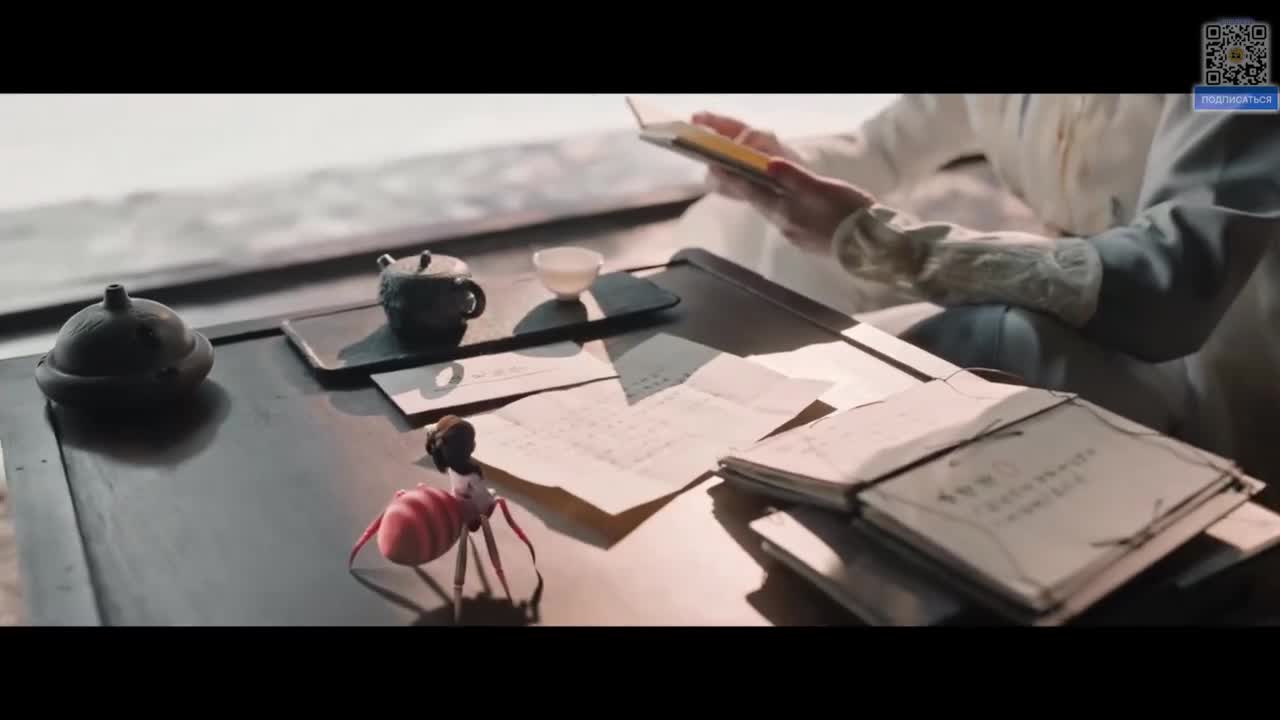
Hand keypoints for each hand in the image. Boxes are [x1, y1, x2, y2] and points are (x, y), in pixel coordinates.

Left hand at [692, 112, 874, 254]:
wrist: (872, 244)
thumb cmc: (849, 213)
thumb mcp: (822, 189)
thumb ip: (794, 177)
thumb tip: (767, 164)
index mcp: (787, 212)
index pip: (753, 192)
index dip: (734, 178)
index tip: (715, 167)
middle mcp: (786, 226)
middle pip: (760, 203)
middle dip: (744, 188)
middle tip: (728, 173)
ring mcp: (797, 236)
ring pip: (774, 212)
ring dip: (762, 198)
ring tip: (753, 185)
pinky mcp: (810, 241)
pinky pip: (788, 221)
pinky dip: (781, 209)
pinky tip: (785, 205)